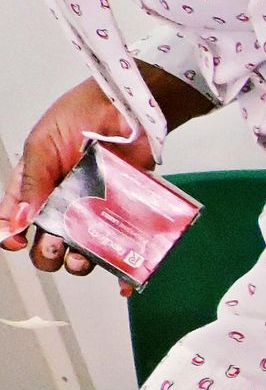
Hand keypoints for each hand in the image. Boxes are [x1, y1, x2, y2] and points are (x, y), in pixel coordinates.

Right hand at [1, 79, 154, 291]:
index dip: (12, 234)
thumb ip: (31, 181)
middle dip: (47, 253)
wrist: (129, 106)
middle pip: (49, 241)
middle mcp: (65, 201)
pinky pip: (125, 247)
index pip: (17, 218)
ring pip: (84, 249)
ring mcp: (96, 209)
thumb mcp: (43, 143)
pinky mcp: (125, 213)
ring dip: (79, 262)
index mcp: (36, 184)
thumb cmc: (82, 114)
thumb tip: (19, 220)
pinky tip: (124, 283)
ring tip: (81, 259)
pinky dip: (124, 270)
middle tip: (54, 247)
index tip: (16, 241)